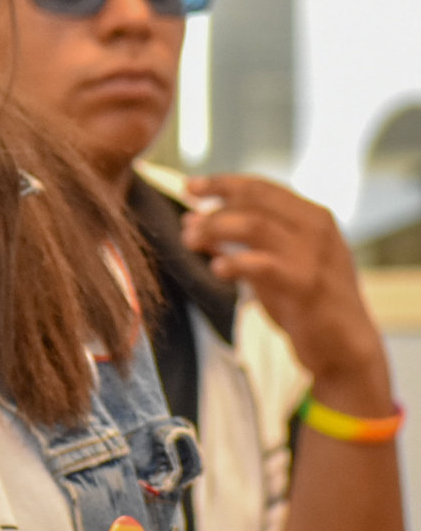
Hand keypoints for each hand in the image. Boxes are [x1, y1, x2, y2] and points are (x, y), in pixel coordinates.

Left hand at [183, 176, 393, 417]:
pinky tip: (217, 269)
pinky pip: (261, 264)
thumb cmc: (304, 302)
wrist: (344, 346)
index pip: (261, 187)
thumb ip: (238, 242)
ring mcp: (313, 255)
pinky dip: (233, 262)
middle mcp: (317, 229)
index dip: (222, 183)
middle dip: (213, 204)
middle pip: (254, 199)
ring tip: (191, 241)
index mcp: (313, 217)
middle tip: (186, 221)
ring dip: (214, 229)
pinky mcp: (305, 284)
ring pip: (253, 224)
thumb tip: (191, 220)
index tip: (189, 185)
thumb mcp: (273, 264)